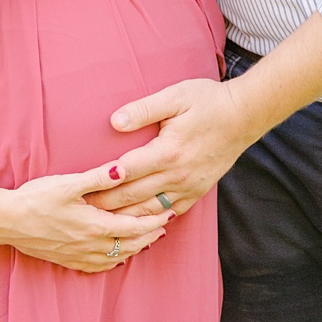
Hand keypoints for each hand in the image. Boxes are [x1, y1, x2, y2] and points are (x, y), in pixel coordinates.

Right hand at [0, 166, 171, 272]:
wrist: (3, 220)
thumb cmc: (35, 198)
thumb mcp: (68, 183)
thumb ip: (98, 177)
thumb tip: (124, 168)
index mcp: (94, 225)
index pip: (135, 227)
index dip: (155, 220)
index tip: (170, 212)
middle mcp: (89, 245)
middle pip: (130, 245)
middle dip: (150, 235)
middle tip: (165, 225)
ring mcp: (76, 255)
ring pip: (115, 258)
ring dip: (134, 249)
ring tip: (147, 239)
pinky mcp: (64, 259)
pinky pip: (95, 267)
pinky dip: (112, 262)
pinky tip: (115, 258)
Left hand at [85, 77, 254, 217]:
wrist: (245, 115)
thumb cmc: (208, 101)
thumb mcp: (176, 96)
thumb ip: (143, 109)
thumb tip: (113, 122)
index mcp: (167, 151)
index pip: (123, 173)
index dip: (98, 182)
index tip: (77, 189)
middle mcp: (177, 174)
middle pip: (130, 197)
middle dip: (102, 205)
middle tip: (77, 211)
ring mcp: (188, 186)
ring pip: (148, 211)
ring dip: (122, 218)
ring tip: (98, 222)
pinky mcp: (197, 192)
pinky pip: (169, 213)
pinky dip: (149, 221)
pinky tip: (134, 225)